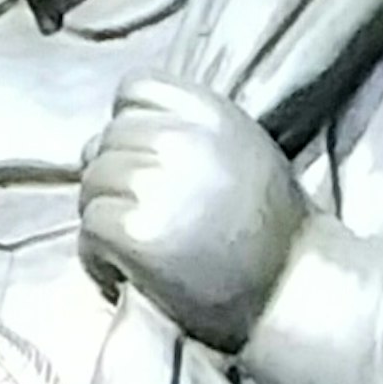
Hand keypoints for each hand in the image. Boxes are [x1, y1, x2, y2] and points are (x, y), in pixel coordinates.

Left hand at [77, 82, 305, 349]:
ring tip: (135, 253)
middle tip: (142, 222)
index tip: (146, 165)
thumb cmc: (270, 233)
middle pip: (105, 141)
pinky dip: (98, 257)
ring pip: (91, 184)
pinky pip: (89, 228)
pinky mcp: (136, 233)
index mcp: (212, 114)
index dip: (130, 126)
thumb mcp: (245, 150)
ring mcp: (156, 186)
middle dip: (114, 182)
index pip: (136, 89)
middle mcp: (181, 142)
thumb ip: (190, 129)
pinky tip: (126, 274)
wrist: (293, 294)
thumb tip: (109, 135)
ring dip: (104, 221)